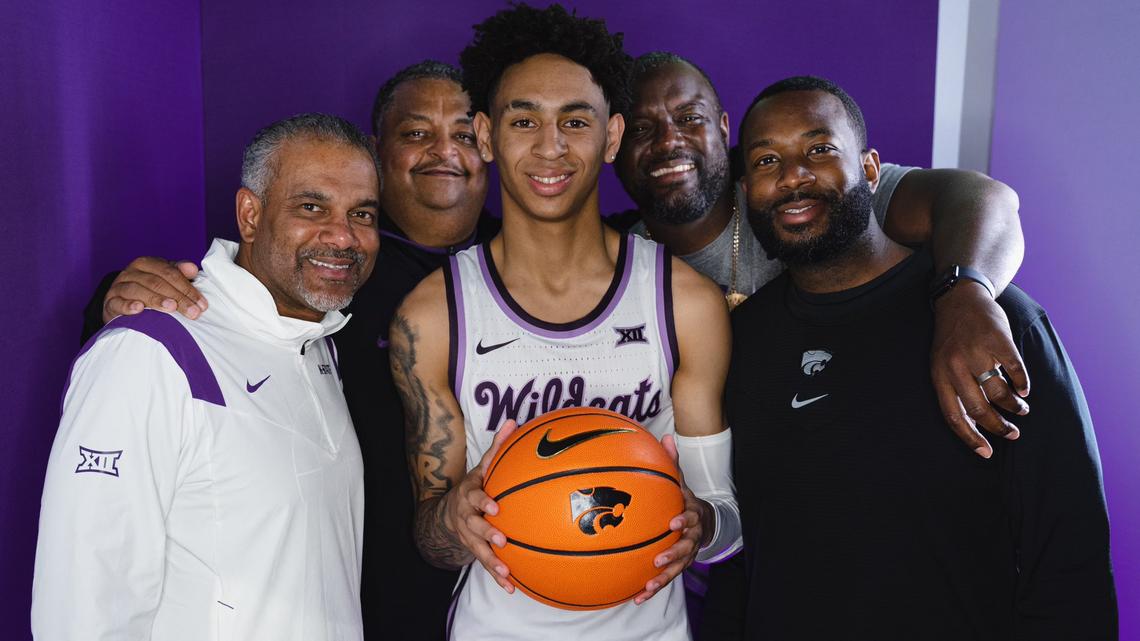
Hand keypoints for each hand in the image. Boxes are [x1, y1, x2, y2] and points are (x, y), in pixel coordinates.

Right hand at [103, 257, 205, 322]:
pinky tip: (139, 309)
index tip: (201, 304)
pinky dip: (128, 305)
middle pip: (157, 282)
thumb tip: (192, 268)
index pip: (170, 273)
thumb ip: (179, 273)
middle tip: (193, 312)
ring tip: (171, 308)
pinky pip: (117, 302)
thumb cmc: (148, 291)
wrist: (119, 303)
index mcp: (147, 264)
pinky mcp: (109, 302)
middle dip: (178, 297)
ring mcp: (119, 286)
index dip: (187, 288)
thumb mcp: (164, 280)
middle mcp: (131, 272)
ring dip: (156, 299)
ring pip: (138, 290)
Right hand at [441, 419, 518, 592]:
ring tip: (507, 573)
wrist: (448, 512)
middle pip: (474, 526)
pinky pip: (486, 565)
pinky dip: (498, 577)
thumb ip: (498, 448)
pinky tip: (512, 588)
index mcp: (469, 495)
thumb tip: (513, 421)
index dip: (482, 502)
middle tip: (501, 540)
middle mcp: (466, 517)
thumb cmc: (476, 486)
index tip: (494, 507)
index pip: (473, 497)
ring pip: (479, 550)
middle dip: (486, 534)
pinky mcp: (474, 551)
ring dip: (492, 562)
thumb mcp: (483, 466)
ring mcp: (469, 536)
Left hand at [634, 433, 710, 604]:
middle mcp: (691, 537)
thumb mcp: (680, 481)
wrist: (705, 521)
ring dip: (663, 578)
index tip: (673, 522)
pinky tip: (636, 597)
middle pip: (686, 547)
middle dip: (674, 554)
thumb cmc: (683, 499)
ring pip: (677, 568)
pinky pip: (666, 579)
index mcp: (691, 514)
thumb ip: (671, 463)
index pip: (691, 517)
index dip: (684, 520)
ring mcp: (686, 554)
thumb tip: (664, 436)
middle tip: (659, 558)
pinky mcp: (678, 566)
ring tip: (649, 585)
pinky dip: (652, 589)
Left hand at [931, 282, 1029, 457]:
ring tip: (1022, 410)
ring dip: (1014, 406)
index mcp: (939, 375)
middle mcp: (955, 366)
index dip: (971, 438)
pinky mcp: (998, 339)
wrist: (960, 298)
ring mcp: (977, 352)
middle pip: (979, 408)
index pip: (954, 416)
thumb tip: (974, 425)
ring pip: (999, 392)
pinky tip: (1025, 389)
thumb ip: (954, 390)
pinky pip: (1015, 369)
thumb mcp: (941, 364)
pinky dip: (1023, 383)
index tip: (987, 453)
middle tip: (1013, 434)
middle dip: (999, 427)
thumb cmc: (952, 338)